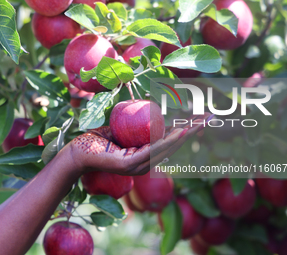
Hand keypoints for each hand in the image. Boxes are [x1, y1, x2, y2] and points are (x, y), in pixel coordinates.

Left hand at [67, 113, 212, 175]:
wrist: (76, 153)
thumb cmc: (97, 141)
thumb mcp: (120, 129)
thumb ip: (135, 124)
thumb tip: (148, 107)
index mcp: (145, 154)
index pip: (169, 141)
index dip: (186, 129)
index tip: (201, 118)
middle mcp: (145, 162)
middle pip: (174, 144)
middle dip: (192, 130)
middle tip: (209, 118)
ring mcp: (138, 165)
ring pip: (167, 147)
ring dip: (185, 134)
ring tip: (199, 123)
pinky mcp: (129, 164)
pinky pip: (152, 150)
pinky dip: (168, 140)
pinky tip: (181, 131)